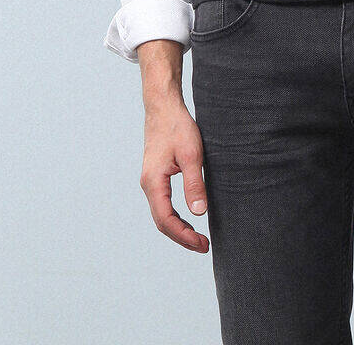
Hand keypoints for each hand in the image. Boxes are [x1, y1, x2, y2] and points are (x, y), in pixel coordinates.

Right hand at [140, 98, 209, 252]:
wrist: (163, 107)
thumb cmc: (177, 127)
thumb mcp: (191, 154)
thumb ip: (195, 183)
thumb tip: (200, 213)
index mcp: (153, 182)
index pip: (166, 220)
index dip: (184, 236)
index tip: (202, 244)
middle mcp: (148, 185)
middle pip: (162, 222)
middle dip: (182, 237)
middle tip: (204, 246)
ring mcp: (151, 181)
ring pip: (162, 214)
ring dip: (179, 228)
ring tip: (198, 238)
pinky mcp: (156, 176)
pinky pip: (163, 204)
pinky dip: (175, 216)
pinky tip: (189, 218)